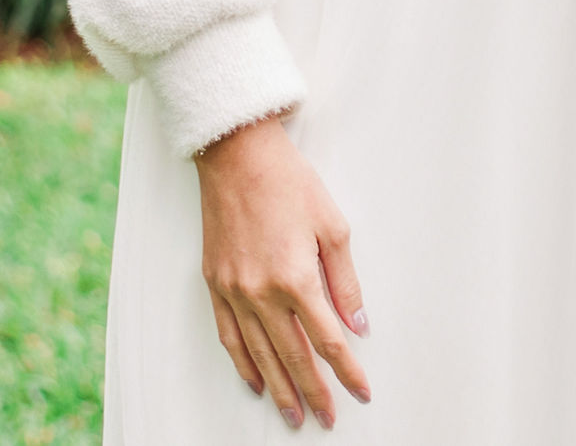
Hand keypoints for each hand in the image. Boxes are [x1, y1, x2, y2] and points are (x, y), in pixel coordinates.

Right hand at [194, 113, 370, 428]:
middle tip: (326, 419)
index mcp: (297, 278)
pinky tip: (255, 382)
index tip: (360, 391)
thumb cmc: (290, 183)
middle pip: (293, 357)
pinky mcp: (214, 284)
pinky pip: (229, 336)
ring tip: (292, 414)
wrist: (237, 156)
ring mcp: (234, 291)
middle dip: (313, 392)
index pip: (328, 341)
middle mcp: (262, 292)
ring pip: (258, 354)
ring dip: (278, 388)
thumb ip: (346, 283)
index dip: (347, 371)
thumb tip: (358, 326)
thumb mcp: (333, 226)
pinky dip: (243, 363)